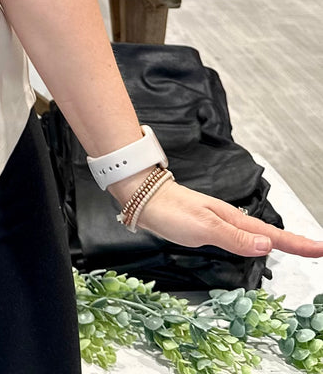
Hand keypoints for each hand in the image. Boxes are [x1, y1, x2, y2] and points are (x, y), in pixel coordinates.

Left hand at [135, 179, 322, 259]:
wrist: (143, 197)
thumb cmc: (170, 211)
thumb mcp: (204, 227)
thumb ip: (234, 238)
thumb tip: (267, 244)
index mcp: (232, 219)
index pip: (271, 235)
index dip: (296, 244)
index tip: (320, 249)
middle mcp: (229, 219)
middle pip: (268, 233)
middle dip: (294, 241)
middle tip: (316, 250)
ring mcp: (219, 221)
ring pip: (255, 233)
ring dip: (277, 240)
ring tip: (297, 247)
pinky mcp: (208, 226)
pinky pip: (240, 235)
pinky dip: (255, 240)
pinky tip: (255, 243)